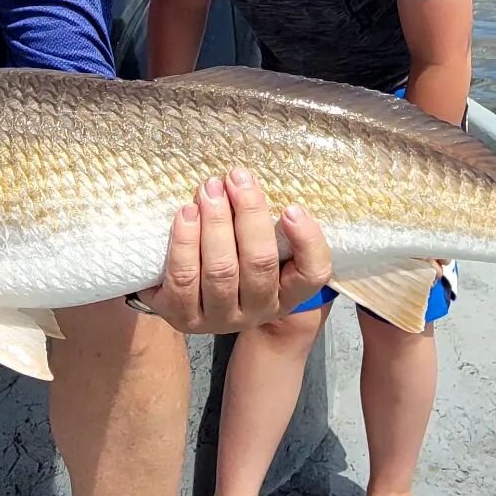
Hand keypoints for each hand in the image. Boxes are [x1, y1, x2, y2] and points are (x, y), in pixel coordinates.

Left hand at [130, 167, 332, 333]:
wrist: (190, 299)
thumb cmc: (233, 257)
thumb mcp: (258, 245)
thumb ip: (264, 222)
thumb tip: (249, 181)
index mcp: (287, 292)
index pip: (312, 273)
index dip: (307, 241)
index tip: (291, 207)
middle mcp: (258, 310)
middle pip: (260, 263)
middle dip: (248, 214)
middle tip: (236, 178)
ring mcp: (220, 318)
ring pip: (221, 271)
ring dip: (215, 224)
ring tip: (209, 190)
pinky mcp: (183, 317)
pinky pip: (183, 280)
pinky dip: (185, 243)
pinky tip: (186, 214)